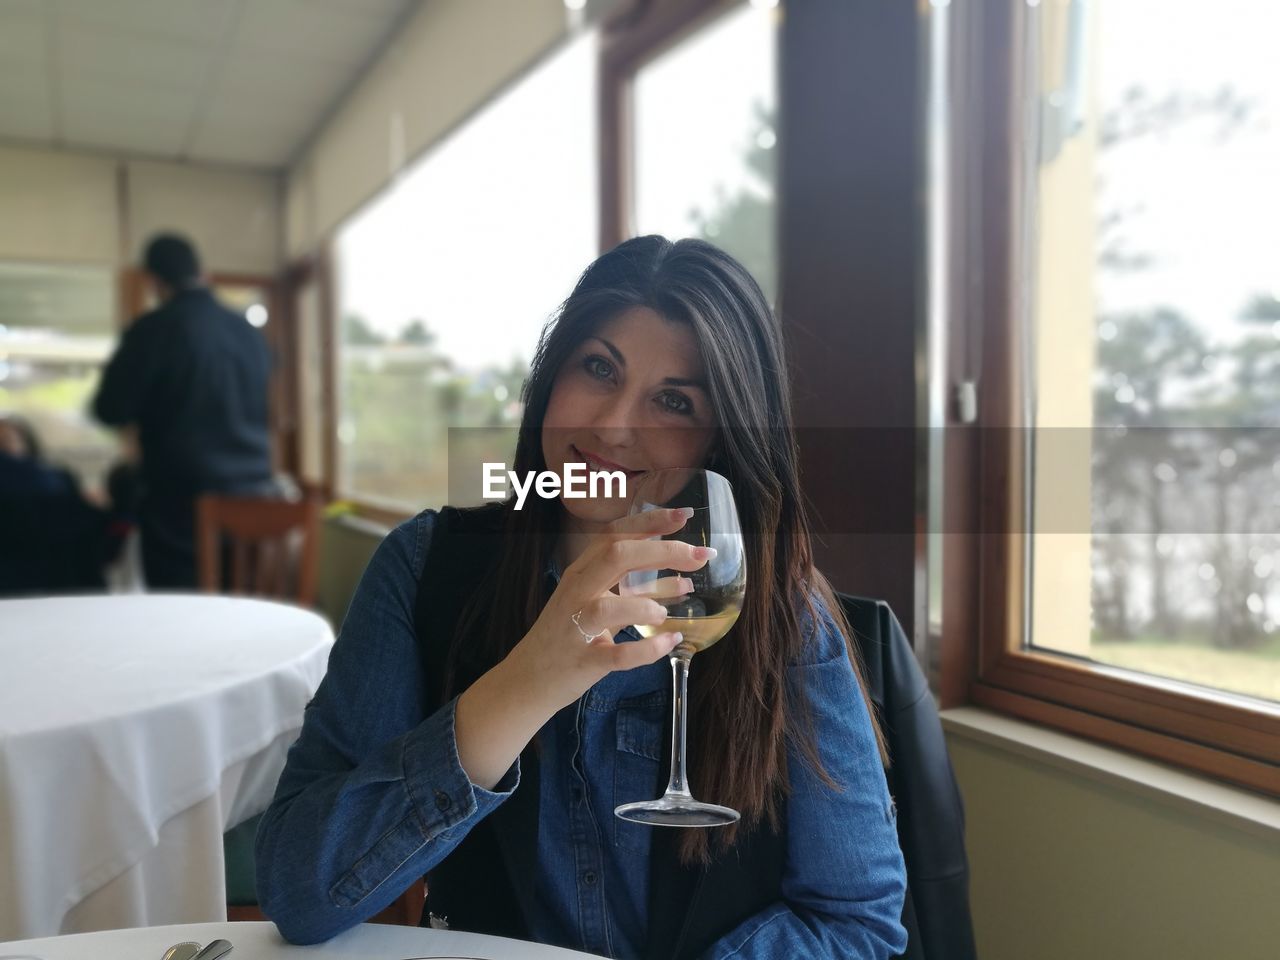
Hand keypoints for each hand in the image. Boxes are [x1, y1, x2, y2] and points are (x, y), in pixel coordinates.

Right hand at [504, 506, 713, 712]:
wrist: (530, 678)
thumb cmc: (569, 634)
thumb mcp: (600, 604)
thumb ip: (638, 590)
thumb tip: (684, 580)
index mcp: (581, 572)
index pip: (614, 535)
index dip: (649, 522)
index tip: (684, 514)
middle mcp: (576, 592)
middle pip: (615, 557)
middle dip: (661, 552)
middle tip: (699, 557)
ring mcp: (576, 627)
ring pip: (607, 607)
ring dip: (644, 605)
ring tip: (665, 612)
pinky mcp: (583, 661)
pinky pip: (617, 655)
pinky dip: (646, 649)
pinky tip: (670, 642)